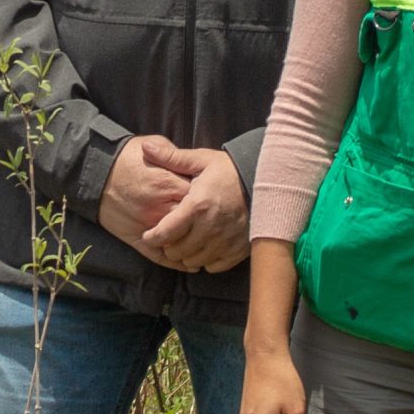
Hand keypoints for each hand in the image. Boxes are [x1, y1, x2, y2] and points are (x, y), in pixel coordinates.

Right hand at [96, 136, 202, 261]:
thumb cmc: (126, 156)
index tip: (215, 199)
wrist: (94, 171)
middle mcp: (159, 207)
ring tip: (207, 247)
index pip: (199, 197)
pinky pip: (160, 256)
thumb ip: (176, 156)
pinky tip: (190, 265)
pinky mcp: (136, 238)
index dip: (209, 199)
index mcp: (166, 183)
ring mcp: (147, 225)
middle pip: (192, 222)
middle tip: (214, 225)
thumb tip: (194, 163)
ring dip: (193, 245)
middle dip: (204, 224)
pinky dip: (176, 263)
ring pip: (179, 242)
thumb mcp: (154, 145)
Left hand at [136, 141, 250, 272]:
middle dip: (168, 246)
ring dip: (187, 254)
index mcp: (196, 206)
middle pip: (176, 251)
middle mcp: (209, 228)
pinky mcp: (238, 250)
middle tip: (170, 237)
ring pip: (193, 261)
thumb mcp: (201, 160)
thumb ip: (172, 158)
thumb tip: (145, 147)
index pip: (164, 233)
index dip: (151, 238)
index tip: (149, 235)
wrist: (268, 180)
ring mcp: (225, 241)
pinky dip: (207, 260)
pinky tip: (207, 247)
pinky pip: (213, 266)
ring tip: (188, 242)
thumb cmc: (230, 170)